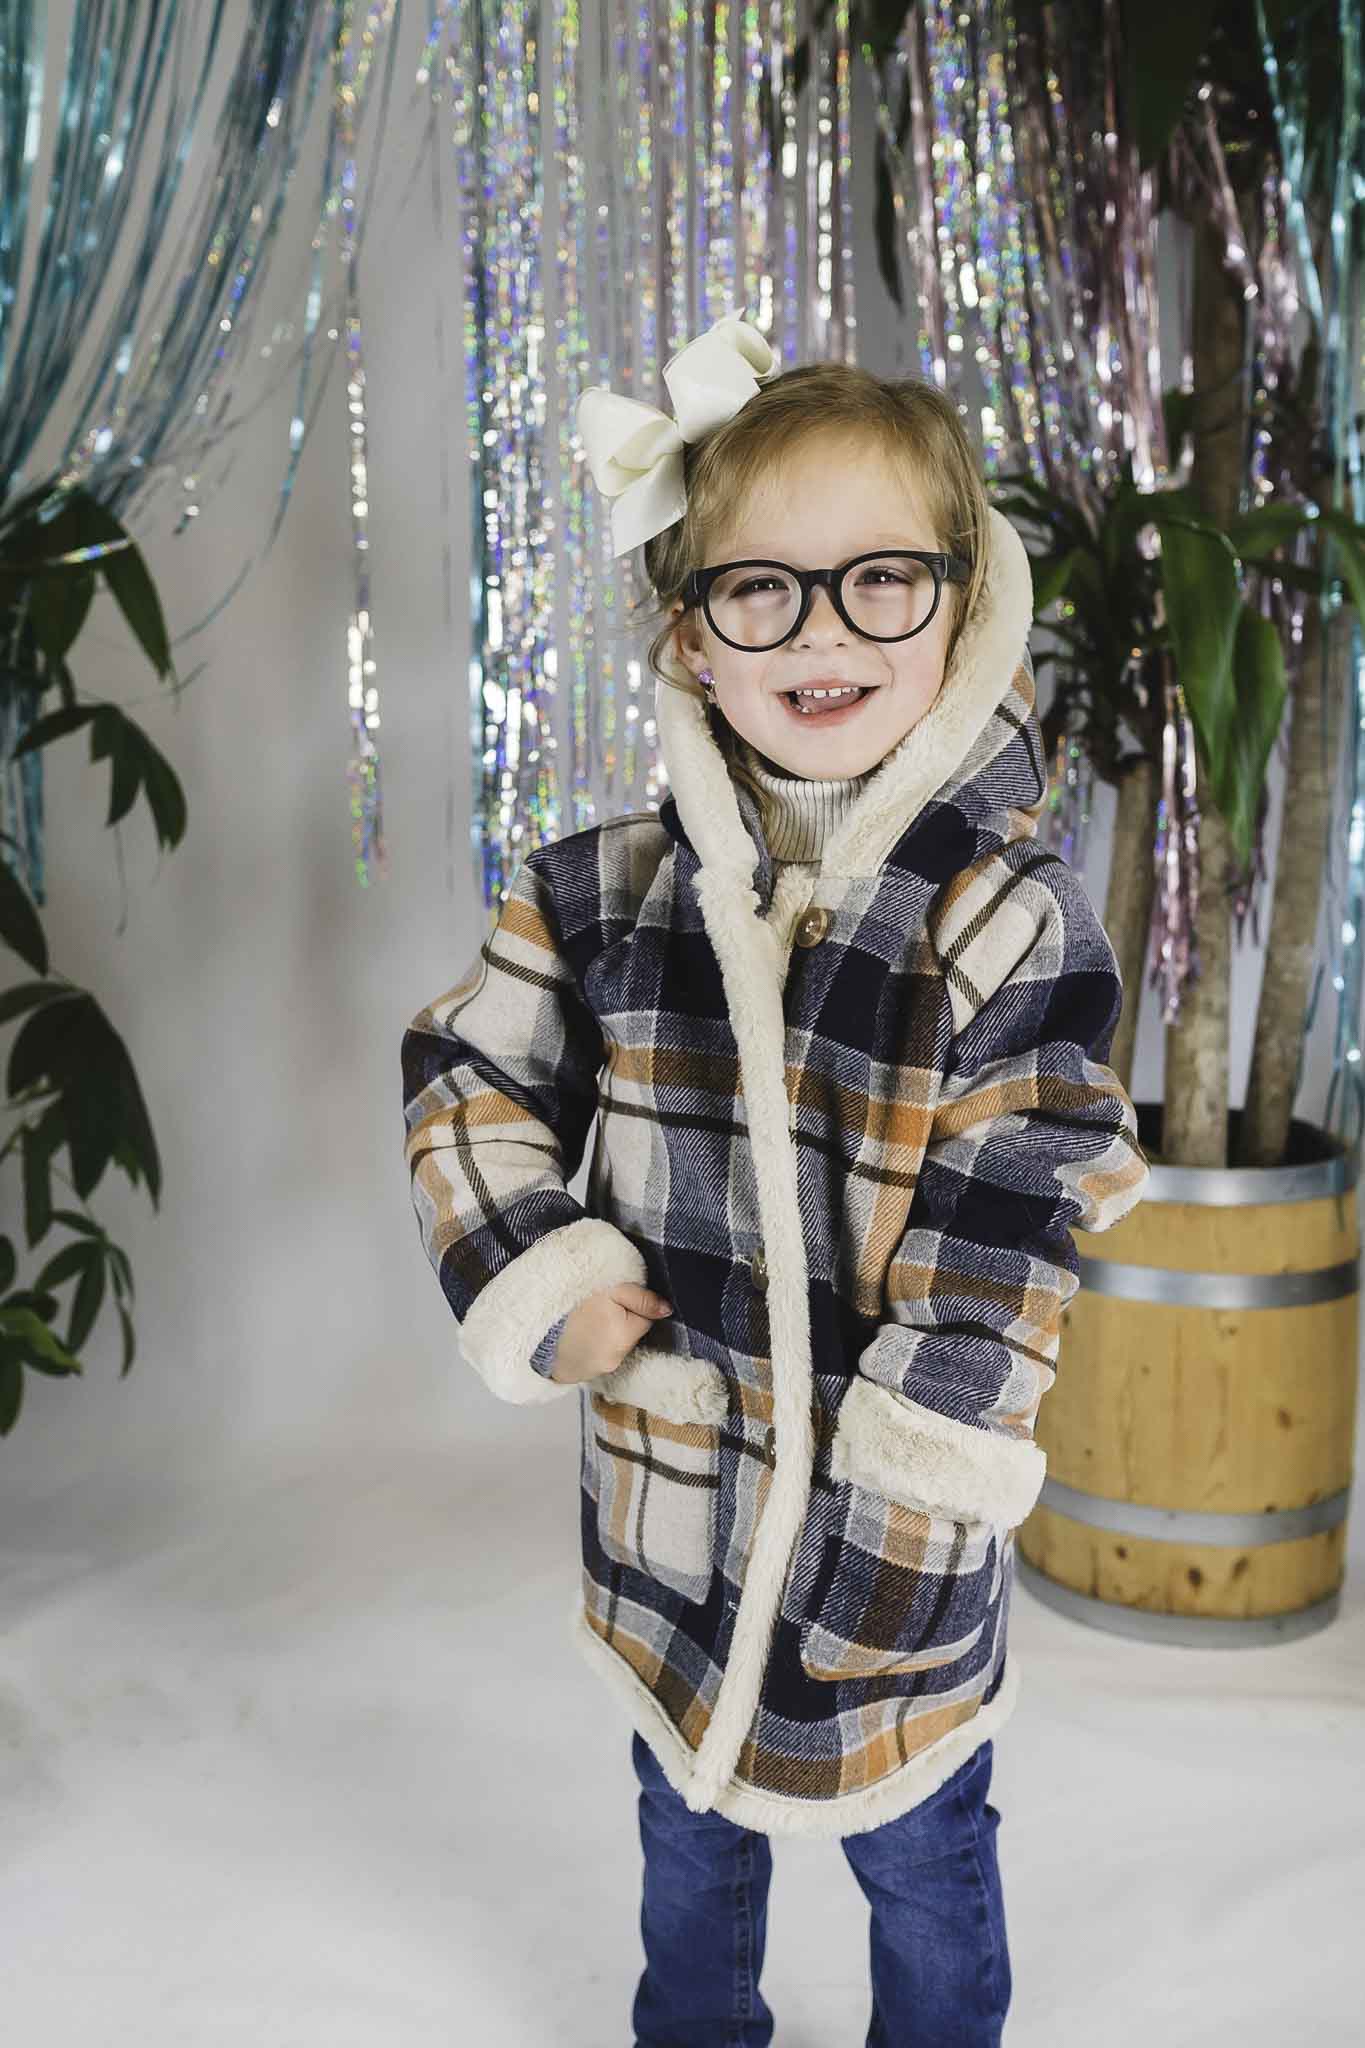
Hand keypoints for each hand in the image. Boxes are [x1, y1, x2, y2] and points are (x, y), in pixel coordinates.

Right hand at [546, 1283, 673, 1383]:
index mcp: (624, 1335)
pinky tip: (581, 1337)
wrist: (534, 1332)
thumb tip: (667, 1310)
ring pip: (616, 1347)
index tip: (615, 1299)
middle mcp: (617, 1357)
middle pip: (631, 1335)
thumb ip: (641, 1297)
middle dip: (622, 1322)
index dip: (633, 1306)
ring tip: (588, 1322)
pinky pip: (600, 1357)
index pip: (645, 1318)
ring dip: (608, 1335)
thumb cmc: (572, 1306)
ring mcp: (600, 1369)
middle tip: (599, 1308)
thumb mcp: (609, 1290)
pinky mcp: (585, 1375)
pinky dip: (595, 1347)